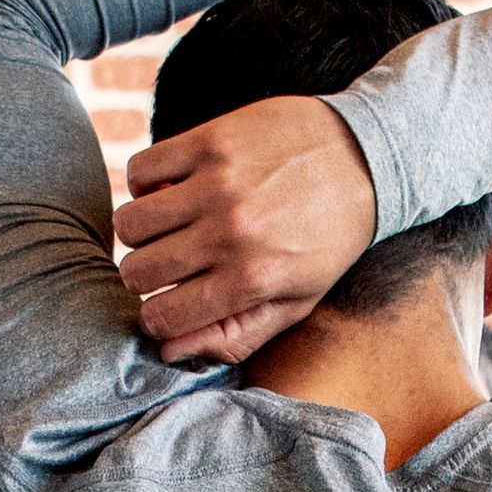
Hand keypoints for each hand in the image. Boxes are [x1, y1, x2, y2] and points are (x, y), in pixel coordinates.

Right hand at [114, 97, 376, 363]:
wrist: (364, 158)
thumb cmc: (328, 239)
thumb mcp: (295, 302)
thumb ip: (233, 335)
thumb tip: (168, 352)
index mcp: (251, 281)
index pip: (162, 317)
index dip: (157, 317)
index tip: (169, 304)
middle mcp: (230, 234)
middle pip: (137, 272)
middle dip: (143, 278)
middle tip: (167, 266)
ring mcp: (217, 184)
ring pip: (128, 223)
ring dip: (139, 232)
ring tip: (168, 228)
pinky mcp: (209, 140)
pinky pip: (139, 169)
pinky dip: (143, 184)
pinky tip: (170, 190)